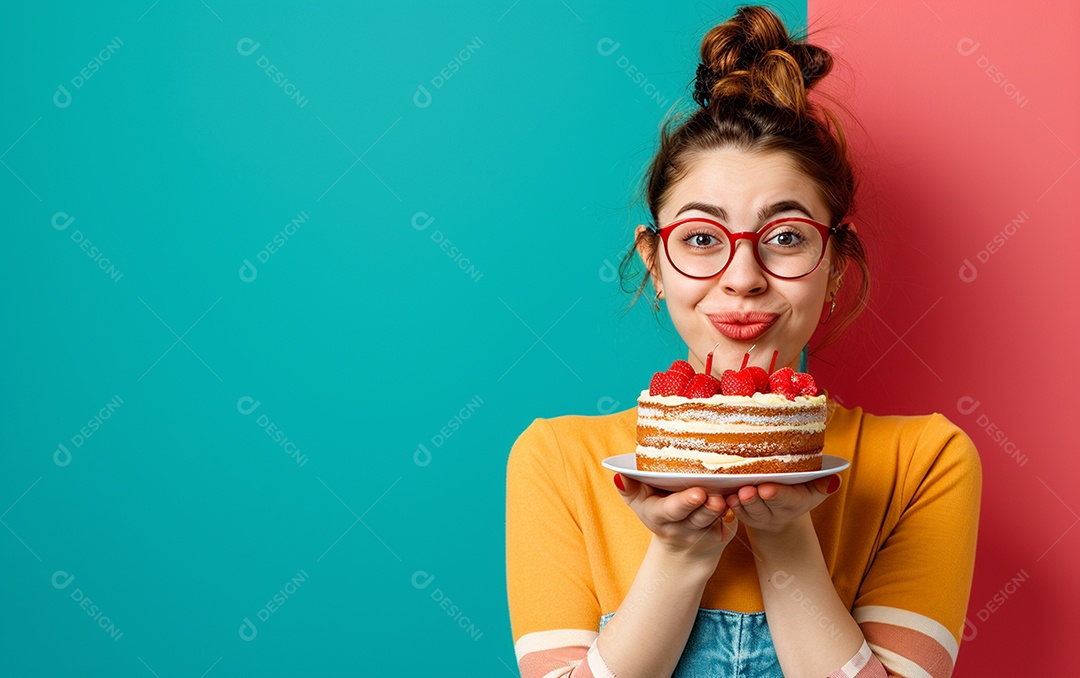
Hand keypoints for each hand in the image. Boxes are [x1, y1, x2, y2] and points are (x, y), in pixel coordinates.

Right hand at [613, 474, 738, 560]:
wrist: (681, 551)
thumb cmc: (659, 513)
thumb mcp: (639, 503)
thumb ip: (629, 488)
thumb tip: (618, 474)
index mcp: (660, 516)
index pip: (671, 510)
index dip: (684, 503)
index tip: (698, 493)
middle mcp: (682, 528)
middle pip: (696, 516)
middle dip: (706, 507)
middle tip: (714, 496)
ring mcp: (703, 533)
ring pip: (715, 518)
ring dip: (723, 508)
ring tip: (729, 496)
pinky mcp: (722, 534)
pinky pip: (731, 520)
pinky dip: (737, 508)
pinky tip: (744, 495)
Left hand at [723, 475, 839, 535]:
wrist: (783, 508)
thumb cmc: (800, 490)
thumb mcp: (815, 488)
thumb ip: (823, 484)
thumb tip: (834, 479)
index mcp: (794, 503)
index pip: (785, 500)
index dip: (776, 495)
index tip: (766, 489)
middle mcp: (775, 512)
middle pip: (763, 507)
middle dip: (754, 500)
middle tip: (746, 490)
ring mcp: (757, 514)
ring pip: (747, 511)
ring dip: (739, 504)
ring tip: (733, 494)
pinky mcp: (742, 513)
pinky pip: (734, 512)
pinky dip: (727, 506)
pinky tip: (722, 497)